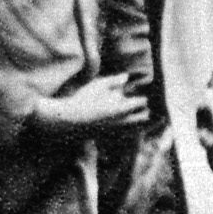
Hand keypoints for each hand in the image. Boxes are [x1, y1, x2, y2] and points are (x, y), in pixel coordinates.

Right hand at [31, 74, 147, 139]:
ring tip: (129, 113)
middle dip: (142, 109)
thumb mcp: (98, 85)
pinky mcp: (109, 136)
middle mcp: (123, 121)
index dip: (140, 95)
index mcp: (123, 108)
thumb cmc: (83, 100)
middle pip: (143, 117)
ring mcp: (116, 130)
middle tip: (135, 103)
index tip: (134, 92)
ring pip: (136, 127)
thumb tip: (126, 77)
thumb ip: (115, 80)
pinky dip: (126, 128)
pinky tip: (118, 121)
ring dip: (136, 120)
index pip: (142, 102)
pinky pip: (125, 134)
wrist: (69, 120)